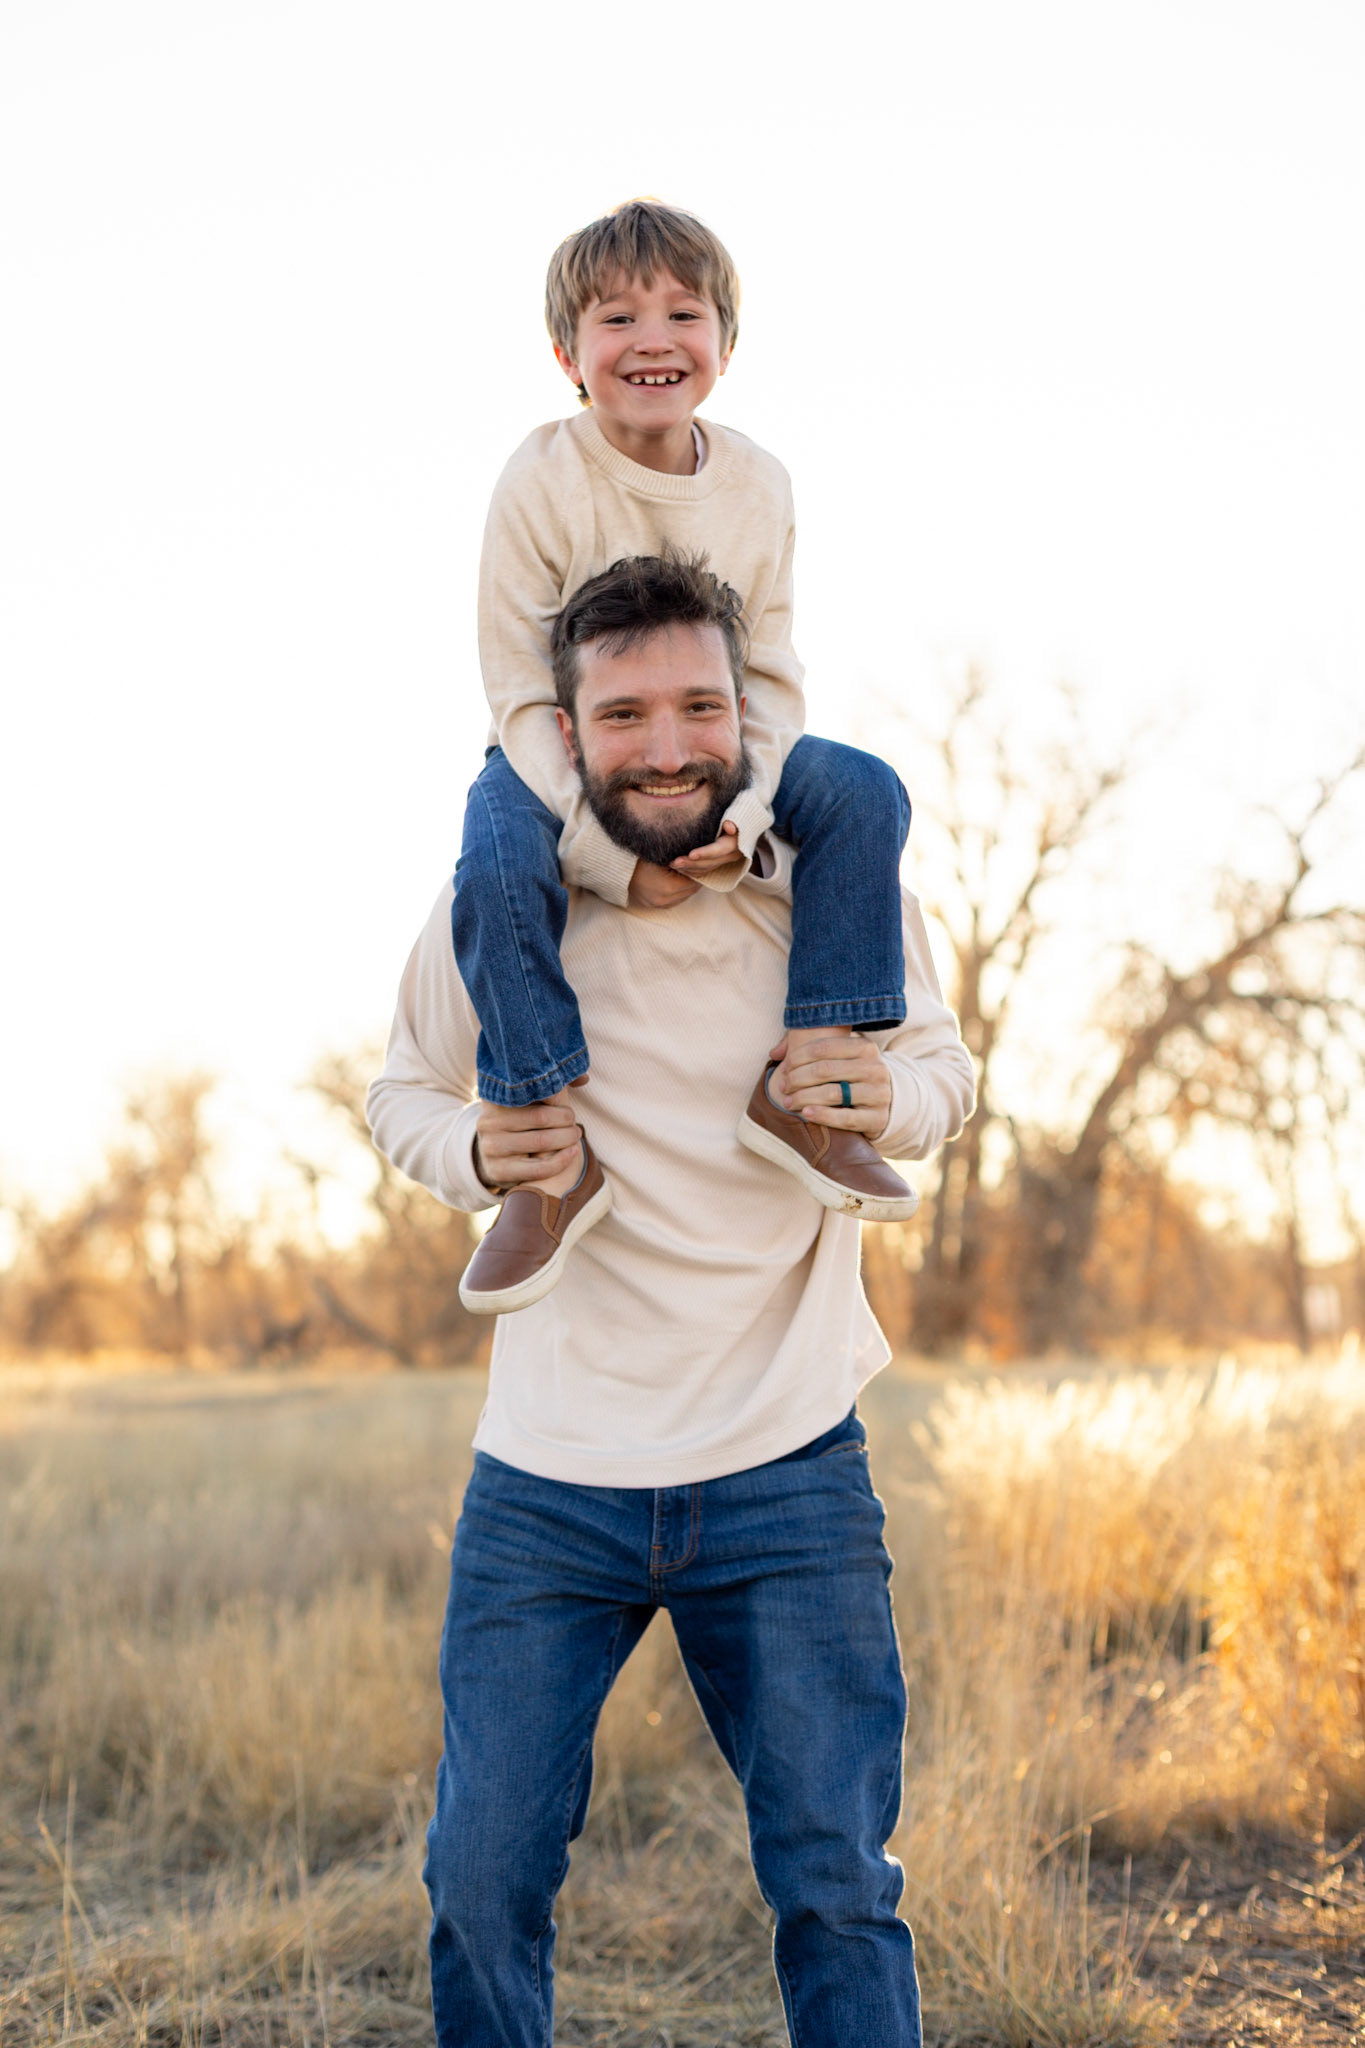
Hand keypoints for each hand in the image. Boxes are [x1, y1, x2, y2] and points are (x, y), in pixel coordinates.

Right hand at [473, 1090, 582, 1189]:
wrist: (496, 1156)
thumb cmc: (518, 1121)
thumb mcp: (526, 1100)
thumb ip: (550, 1086)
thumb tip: (584, 1078)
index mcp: (494, 1098)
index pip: (531, 1090)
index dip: (554, 1094)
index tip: (563, 1098)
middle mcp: (488, 1121)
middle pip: (541, 1116)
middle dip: (565, 1119)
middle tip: (574, 1121)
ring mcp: (491, 1147)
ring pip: (541, 1141)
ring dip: (566, 1138)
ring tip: (575, 1134)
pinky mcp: (498, 1170)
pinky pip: (539, 1168)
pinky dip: (561, 1160)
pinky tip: (573, 1152)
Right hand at [628, 860, 700, 909]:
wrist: (616, 866)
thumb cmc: (639, 856)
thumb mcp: (663, 855)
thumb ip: (682, 860)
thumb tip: (698, 860)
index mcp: (670, 887)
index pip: (695, 881)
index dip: (698, 871)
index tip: (700, 863)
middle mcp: (664, 899)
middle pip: (690, 891)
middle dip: (694, 880)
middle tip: (695, 868)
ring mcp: (657, 905)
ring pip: (682, 898)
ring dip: (685, 887)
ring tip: (684, 874)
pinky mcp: (651, 906)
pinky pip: (671, 902)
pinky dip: (675, 893)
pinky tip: (674, 882)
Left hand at [669, 820, 744, 876]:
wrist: (740, 822)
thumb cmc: (733, 812)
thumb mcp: (733, 813)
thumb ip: (731, 818)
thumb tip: (730, 827)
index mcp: (735, 843)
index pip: (719, 850)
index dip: (705, 853)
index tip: (691, 854)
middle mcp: (732, 855)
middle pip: (709, 863)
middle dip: (690, 863)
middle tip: (673, 862)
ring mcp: (725, 861)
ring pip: (705, 869)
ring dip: (688, 868)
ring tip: (672, 864)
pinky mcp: (719, 864)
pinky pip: (704, 871)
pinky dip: (691, 870)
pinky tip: (679, 867)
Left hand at [767, 1033, 891, 1141]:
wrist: (884, 1104)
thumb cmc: (851, 1077)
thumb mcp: (839, 1058)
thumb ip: (808, 1051)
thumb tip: (774, 1052)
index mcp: (865, 1048)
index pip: (823, 1047)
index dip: (798, 1057)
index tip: (784, 1068)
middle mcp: (875, 1068)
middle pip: (825, 1070)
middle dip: (797, 1078)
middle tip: (783, 1086)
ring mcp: (879, 1093)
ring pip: (833, 1093)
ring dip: (804, 1097)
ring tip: (788, 1102)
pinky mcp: (878, 1118)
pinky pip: (846, 1117)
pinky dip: (823, 1115)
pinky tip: (806, 1113)